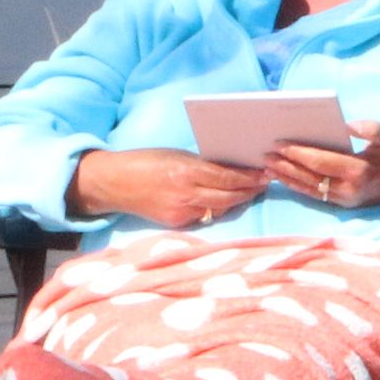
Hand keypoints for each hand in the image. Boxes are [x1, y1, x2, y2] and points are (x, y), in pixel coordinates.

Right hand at [67, 147, 266, 229]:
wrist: (115, 183)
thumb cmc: (145, 162)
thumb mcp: (176, 156)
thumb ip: (201, 165)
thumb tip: (229, 170)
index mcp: (186, 171)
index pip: (227, 177)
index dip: (249, 177)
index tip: (265, 174)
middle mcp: (186, 194)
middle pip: (229, 197)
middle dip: (250, 191)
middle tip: (265, 183)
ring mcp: (181, 212)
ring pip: (219, 209)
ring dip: (236, 201)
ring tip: (250, 192)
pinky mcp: (176, 223)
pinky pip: (204, 217)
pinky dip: (215, 209)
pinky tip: (224, 202)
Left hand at [270, 121, 379, 209]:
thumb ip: (369, 129)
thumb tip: (347, 125)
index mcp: (358, 171)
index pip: (320, 162)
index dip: (298, 153)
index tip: (279, 144)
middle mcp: (349, 189)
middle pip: (310, 177)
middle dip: (286, 166)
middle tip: (265, 155)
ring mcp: (346, 200)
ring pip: (309, 189)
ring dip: (287, 179)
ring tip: (268, 167)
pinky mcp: (344, 205)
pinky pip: (315, 196)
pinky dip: (298, 187)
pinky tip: (284, 179)